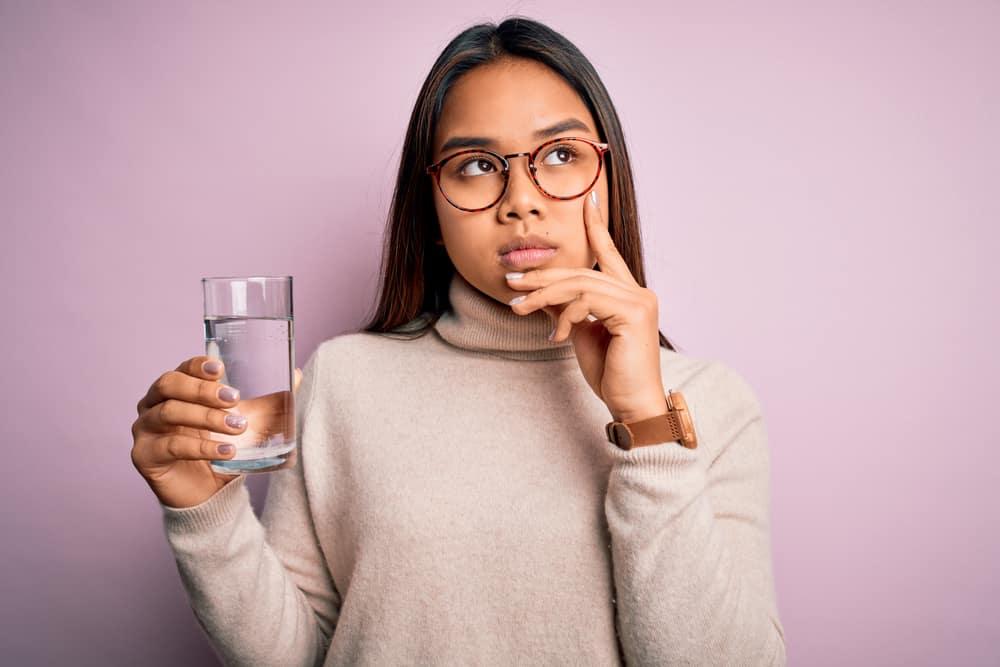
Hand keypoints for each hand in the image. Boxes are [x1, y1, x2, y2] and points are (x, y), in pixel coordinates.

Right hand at [131, 356, 302, 508]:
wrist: (209, 493)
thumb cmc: (223, 448)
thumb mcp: (247, 422)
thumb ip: (269, 400)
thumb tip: (297, 374)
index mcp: (175, 390)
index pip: (181, 369)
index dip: (197, 365)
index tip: (221, 368)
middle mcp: (153, 405)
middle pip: (169, 385)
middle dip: (202, 389)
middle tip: (234, 399)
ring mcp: (144, 430)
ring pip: (169, 412)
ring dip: (206, 417)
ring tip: (237, 427)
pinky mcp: (144, 456)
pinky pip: (170, 446)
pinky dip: (201, 447)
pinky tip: (226, 451)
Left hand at [507, 190, 667, 422]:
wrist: (632, 405)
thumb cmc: (611, 375)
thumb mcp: (581, 335)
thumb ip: (566, 309)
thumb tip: (540, 293)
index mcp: (629, 294)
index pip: (608, 253)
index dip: (596, 226)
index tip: (586, 200)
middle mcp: (639, 292)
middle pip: (582, 271)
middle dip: (543, 275)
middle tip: (511, 281)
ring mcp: (639, 300)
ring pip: (579, 284)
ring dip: (542, 294)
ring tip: (518, 306)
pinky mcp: (634, 313)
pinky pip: (586, 301)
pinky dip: (564, 315)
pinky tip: (555, 335)